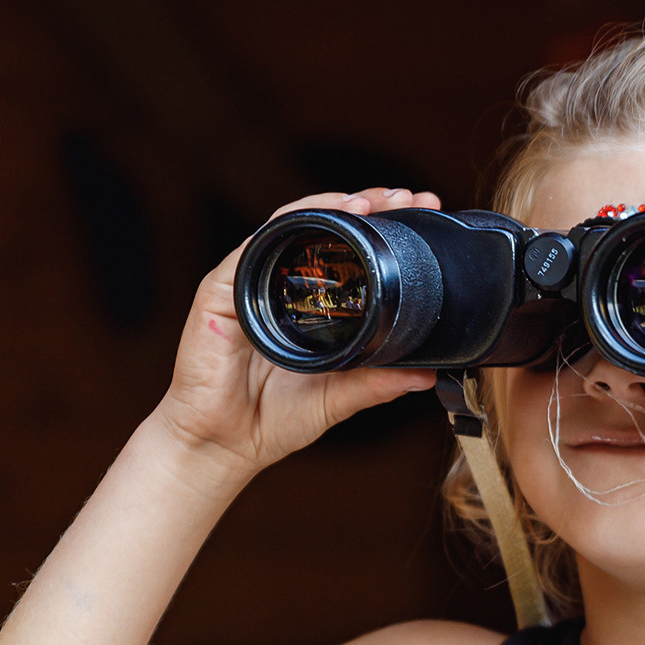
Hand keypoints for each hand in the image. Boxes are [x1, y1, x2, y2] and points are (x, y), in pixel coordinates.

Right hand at [153, 187, 441, 476]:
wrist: (221, 447)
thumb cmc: (271, 419)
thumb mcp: (339, 397)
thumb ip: (378, 382)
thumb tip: (426, 372)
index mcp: (304, 303)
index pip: (344, 250)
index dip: (380, 228)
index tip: (419, 213)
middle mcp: (275, 285)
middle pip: (320, 227)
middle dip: (366, 204)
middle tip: (405, 197)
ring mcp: (246, 284)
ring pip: (288, 225)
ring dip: (330, 205)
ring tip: (370, 201)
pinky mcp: (218, 291)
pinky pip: (253, 246)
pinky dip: (285, 227)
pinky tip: (315, 220)